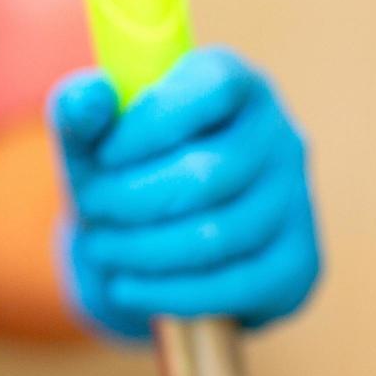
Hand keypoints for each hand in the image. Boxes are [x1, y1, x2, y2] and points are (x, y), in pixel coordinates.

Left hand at [50, 47, 320, 340]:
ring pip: (217, 235)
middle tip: (89, 207)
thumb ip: (79, 110)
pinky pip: (232, 286)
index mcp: (235, 84)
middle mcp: (279, 134)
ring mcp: (296, 200)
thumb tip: (91, 95)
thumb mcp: (88, 139)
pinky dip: (166, 292)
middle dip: (131, 199)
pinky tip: (125, 286)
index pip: (213, 88)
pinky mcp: (295, 263)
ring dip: (141, 248)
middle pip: (209, 173)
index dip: (151, 124)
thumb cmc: (118, 176)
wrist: (142, 247)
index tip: (103, 155)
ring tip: (99, 247)